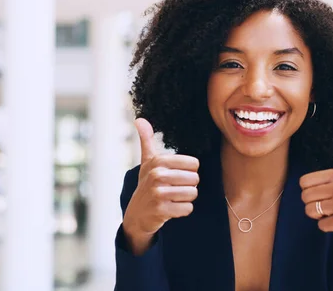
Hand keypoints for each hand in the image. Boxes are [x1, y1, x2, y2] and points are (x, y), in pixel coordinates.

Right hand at [123, 118, 199, 249]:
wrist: (137, 213)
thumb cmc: (147, 184)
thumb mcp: (147, 161)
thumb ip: (146, 140)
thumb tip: (139, 119)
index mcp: (158, 161)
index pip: (194, 164)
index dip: (189, 172)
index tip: (175, 176)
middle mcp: (157, 175)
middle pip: (195, 179)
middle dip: (188, 186)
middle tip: (174, 189)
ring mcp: (158, 193)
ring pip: (193, 194)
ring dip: (186, 199)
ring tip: (173, 198)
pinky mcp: (162, 210)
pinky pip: (188, 208)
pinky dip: (183, 210)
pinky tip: (171, 208)